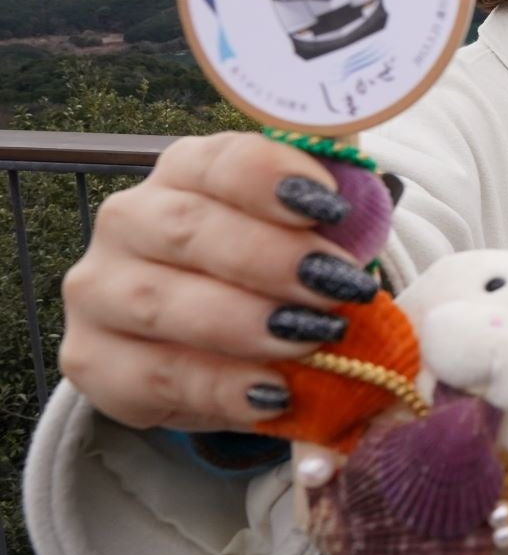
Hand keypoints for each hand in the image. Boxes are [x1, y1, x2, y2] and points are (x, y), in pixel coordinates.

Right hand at [58, 133, 379, 432]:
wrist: (220, 345)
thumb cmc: (272, 269)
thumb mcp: (307, 231)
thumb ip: (332, 203)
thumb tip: (370, 189)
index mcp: (185, 171)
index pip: (220, 161)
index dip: (274, 179)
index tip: (333, 207)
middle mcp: (129, 220)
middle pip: (187, 229)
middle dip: (271, 259)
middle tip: (338, 286)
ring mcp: (99, 290)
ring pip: (161, 303)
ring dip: (245, 323)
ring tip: (314, 338)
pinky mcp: (91, 359)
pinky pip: (152, 376)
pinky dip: (219, 387)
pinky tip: (272, 393)